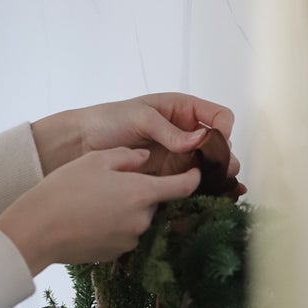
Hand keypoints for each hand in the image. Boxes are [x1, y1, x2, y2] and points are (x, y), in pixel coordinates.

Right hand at [0, 147, 200, 275]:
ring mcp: (130, 240)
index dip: (193, 178)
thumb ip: (128, 156)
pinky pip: (123, 234)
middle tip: (113, 182)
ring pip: (138, 219)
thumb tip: (146, 158)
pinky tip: (90, 218)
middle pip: (155, 202)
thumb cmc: (65, 189)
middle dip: (142, 192)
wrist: (38, 230)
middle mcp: (143, 220)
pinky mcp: (116, 255)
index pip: (184, 186)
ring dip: (127, 209)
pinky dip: (114, 225)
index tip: (195, 172)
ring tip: (95, 200)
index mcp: (143, 193)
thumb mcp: (97, 160)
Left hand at [32, 93, 238, 178]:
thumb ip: (169, 131)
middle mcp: (185, 132)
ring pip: (209, 166)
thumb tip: (199, 141)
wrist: (81, 143)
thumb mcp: (141, 117)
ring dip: (219, 176)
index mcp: (183, 109)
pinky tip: (214, 197)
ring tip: (226, 189)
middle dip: (224, 158)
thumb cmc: (110, 120)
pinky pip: (192, 182)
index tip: (217, 144)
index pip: (218, 117)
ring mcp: (179, 155)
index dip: (223, 129)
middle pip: (218, 145)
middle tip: (225, 172)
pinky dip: (204, 189)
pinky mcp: (168, 175)